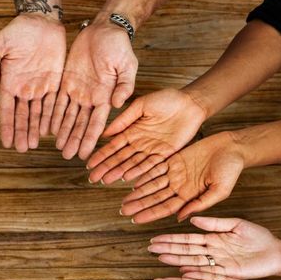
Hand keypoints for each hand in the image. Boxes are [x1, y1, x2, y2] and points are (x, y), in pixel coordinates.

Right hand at [0, 14, 66, 151]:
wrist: (40, 22)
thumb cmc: (17, 31)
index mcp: (9, 82)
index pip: (6, 109)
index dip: (6, 126)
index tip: (4, 141)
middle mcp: (24, 89)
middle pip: (22, 116)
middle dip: (21, 133)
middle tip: (21, 149)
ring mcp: (39, 87)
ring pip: (37, 113)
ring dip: (35, 129)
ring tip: (33, 145)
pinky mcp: (54, 82)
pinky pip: (54, 103)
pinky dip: (52, 117)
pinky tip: (49, 130)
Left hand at [52, 22, 137, 160]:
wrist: (104, 30)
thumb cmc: (119, 46)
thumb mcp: (127, 65)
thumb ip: (124, 85)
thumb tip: (117, 104)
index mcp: (105, 96)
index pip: (97, 123)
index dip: (90, 139)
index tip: (85, 154)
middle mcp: (91, 98)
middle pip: (80, 123)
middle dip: (74, 140)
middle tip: (67, 155)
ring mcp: (78, 91)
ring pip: (68, 116)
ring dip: (63, 132)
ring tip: (58, 147)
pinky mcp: (67, 81)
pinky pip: (57, 101)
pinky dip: (52, 114)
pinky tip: (48, 127)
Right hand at [86, 89, 206, 183]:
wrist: (191, 103)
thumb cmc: (167, 99)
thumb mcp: (141, 105)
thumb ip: (124, 120)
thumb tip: (105, 133)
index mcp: (132, 131)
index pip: (113, 146)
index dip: (101, 155)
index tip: (89, 164)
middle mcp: (140, 143)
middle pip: (119, 158)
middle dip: (106, 168)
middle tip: (93, 178)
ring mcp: (152, 150)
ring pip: (132, 164)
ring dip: (119, 172)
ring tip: (106, 180)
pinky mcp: (166, 154)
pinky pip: (151, 165)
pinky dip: (139, 172)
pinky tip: (128, 179)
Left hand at [120, 132, 243, 223]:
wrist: (233, 146)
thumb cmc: (231, 169)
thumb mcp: (219, 190)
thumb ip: (200, 204)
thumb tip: (180, 218)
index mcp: (190, 196)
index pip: (166, 208)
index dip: (150, 214)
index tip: (135, 220)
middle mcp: (180, 187)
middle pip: (155, 198)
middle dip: (139, 205)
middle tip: (123, 211)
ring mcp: (176, 173)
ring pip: (153, 184)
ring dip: (138, 192)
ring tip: (124, 199)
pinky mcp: (174, 160)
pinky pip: (156, 168)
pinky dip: (144, 174)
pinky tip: (131, 180)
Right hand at [147, 216, 280, 278]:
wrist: (277, 253)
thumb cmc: (259, 237)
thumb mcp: (237, 225)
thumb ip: (215, 223)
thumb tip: (192, 218)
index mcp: (213, 239)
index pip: (187, 239)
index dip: (171, 239)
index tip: (155, 239)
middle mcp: (212, 252)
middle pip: (185, 251)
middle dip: (168, 250)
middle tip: (150, 250)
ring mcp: (218, 264)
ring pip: (193, 262)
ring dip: (176, 261)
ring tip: (160, 260)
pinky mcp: (227, 274)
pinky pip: (208, 274)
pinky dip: (195, 274)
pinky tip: (181, 272)